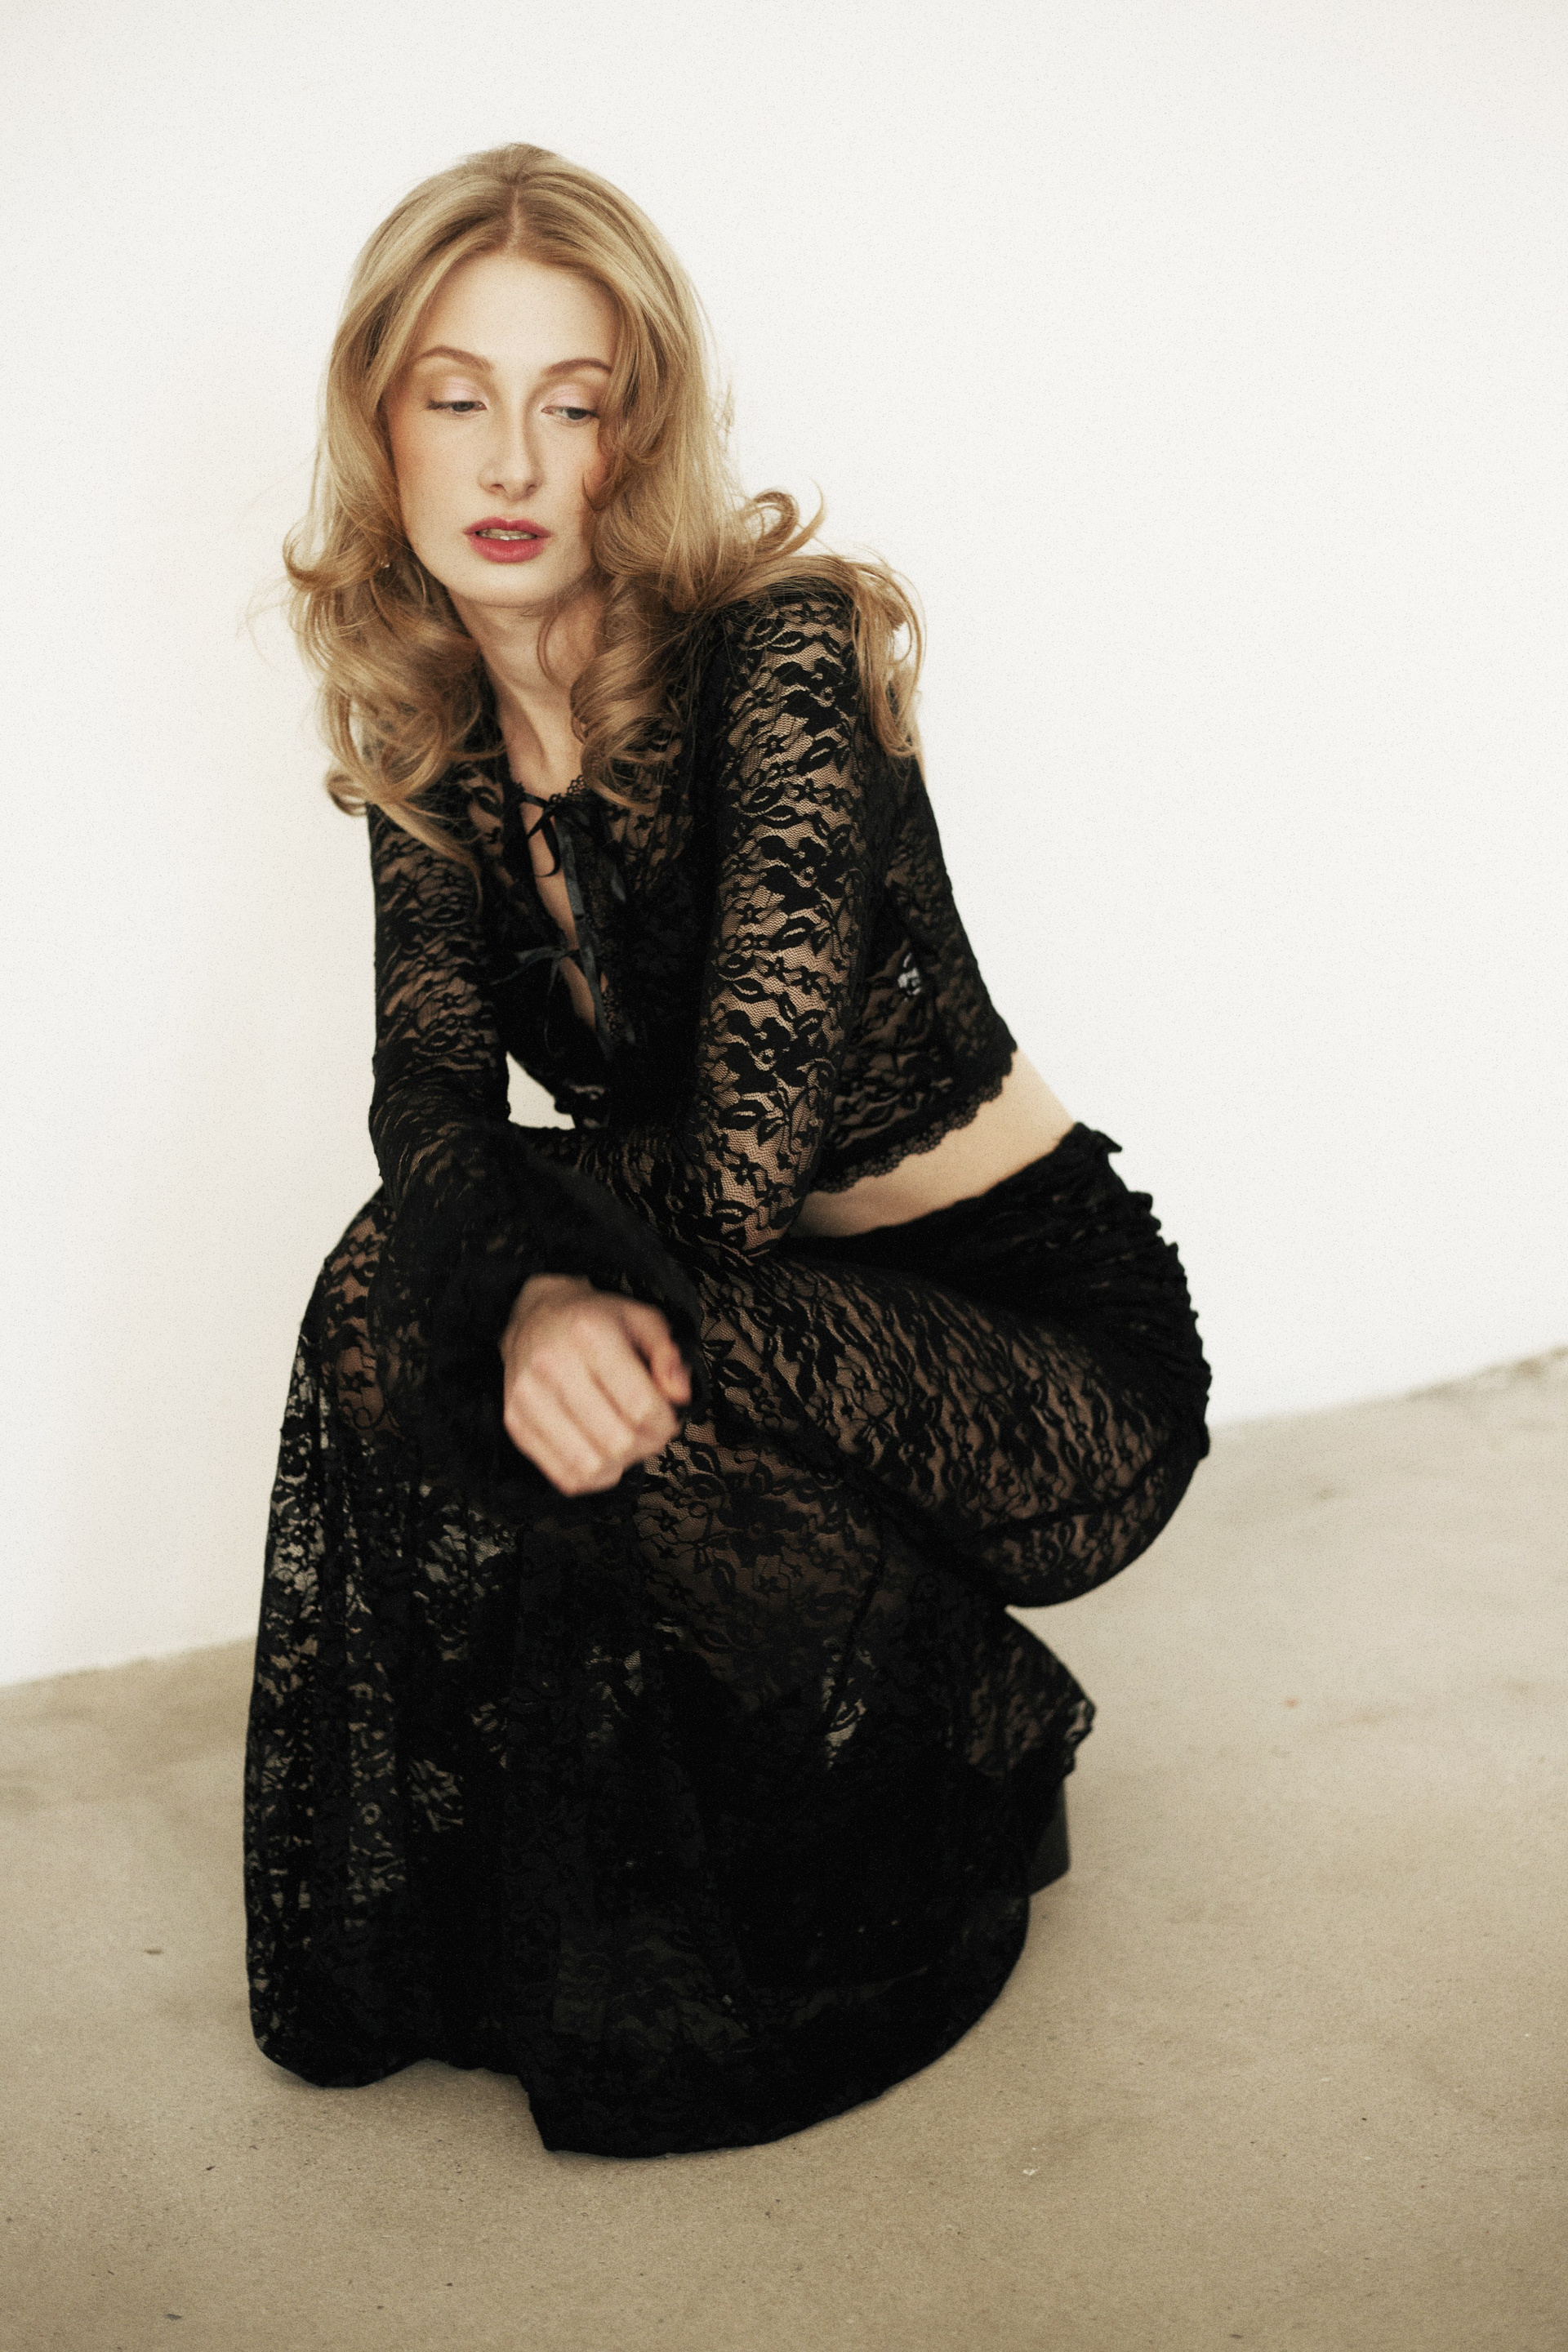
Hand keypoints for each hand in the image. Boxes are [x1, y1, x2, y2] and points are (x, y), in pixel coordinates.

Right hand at [498, 1273, 692, 1496]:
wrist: (536, 1317)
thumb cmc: (597, 1322)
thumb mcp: (643, 1320)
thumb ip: (668, 1355)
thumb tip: (679, 1396)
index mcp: (590, 1334)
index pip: (640, 1406)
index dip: (665, 1423)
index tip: (667, 1416)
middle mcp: (553, 1365)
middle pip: (617, 1441)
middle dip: (646, 1445)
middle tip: (649, 1431)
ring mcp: (528, 1398)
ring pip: (589, 1466)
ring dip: (619, 1464)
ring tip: (625, 1443)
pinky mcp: (516, 1423)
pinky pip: (564, 1476)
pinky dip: (593, 1476)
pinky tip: (601, 1454)